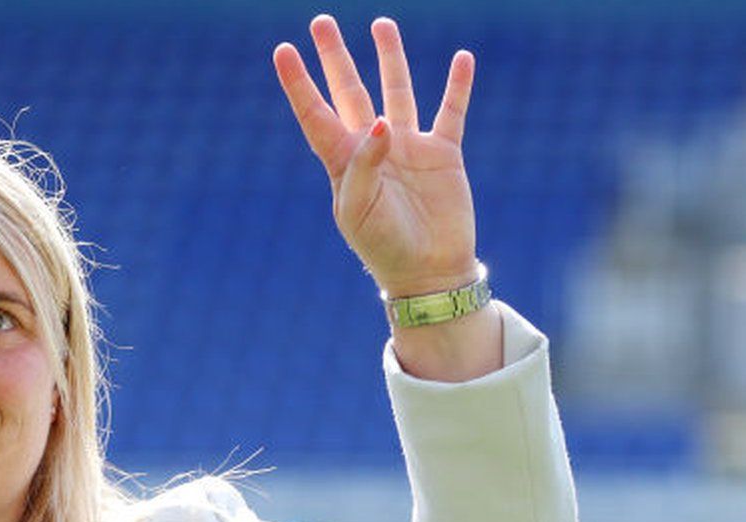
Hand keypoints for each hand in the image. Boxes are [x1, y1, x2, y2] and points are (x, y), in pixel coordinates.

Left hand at [273, 16, 478, 297]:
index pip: (315, 113)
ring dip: (390, 57)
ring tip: (381, 24)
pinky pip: (451, 111)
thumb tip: (383, 122)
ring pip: (397, 90)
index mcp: (343, 162)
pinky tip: (462, 58)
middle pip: (350, 91)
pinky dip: (457, 86)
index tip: (283, 50)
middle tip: (320, 22)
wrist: (428, 272)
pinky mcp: (443, 154)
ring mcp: (408, 147)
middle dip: (335, 57)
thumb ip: (364, 166)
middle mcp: (373, 147)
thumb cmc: (385, 247)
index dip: (298, 83)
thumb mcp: (361, 211)